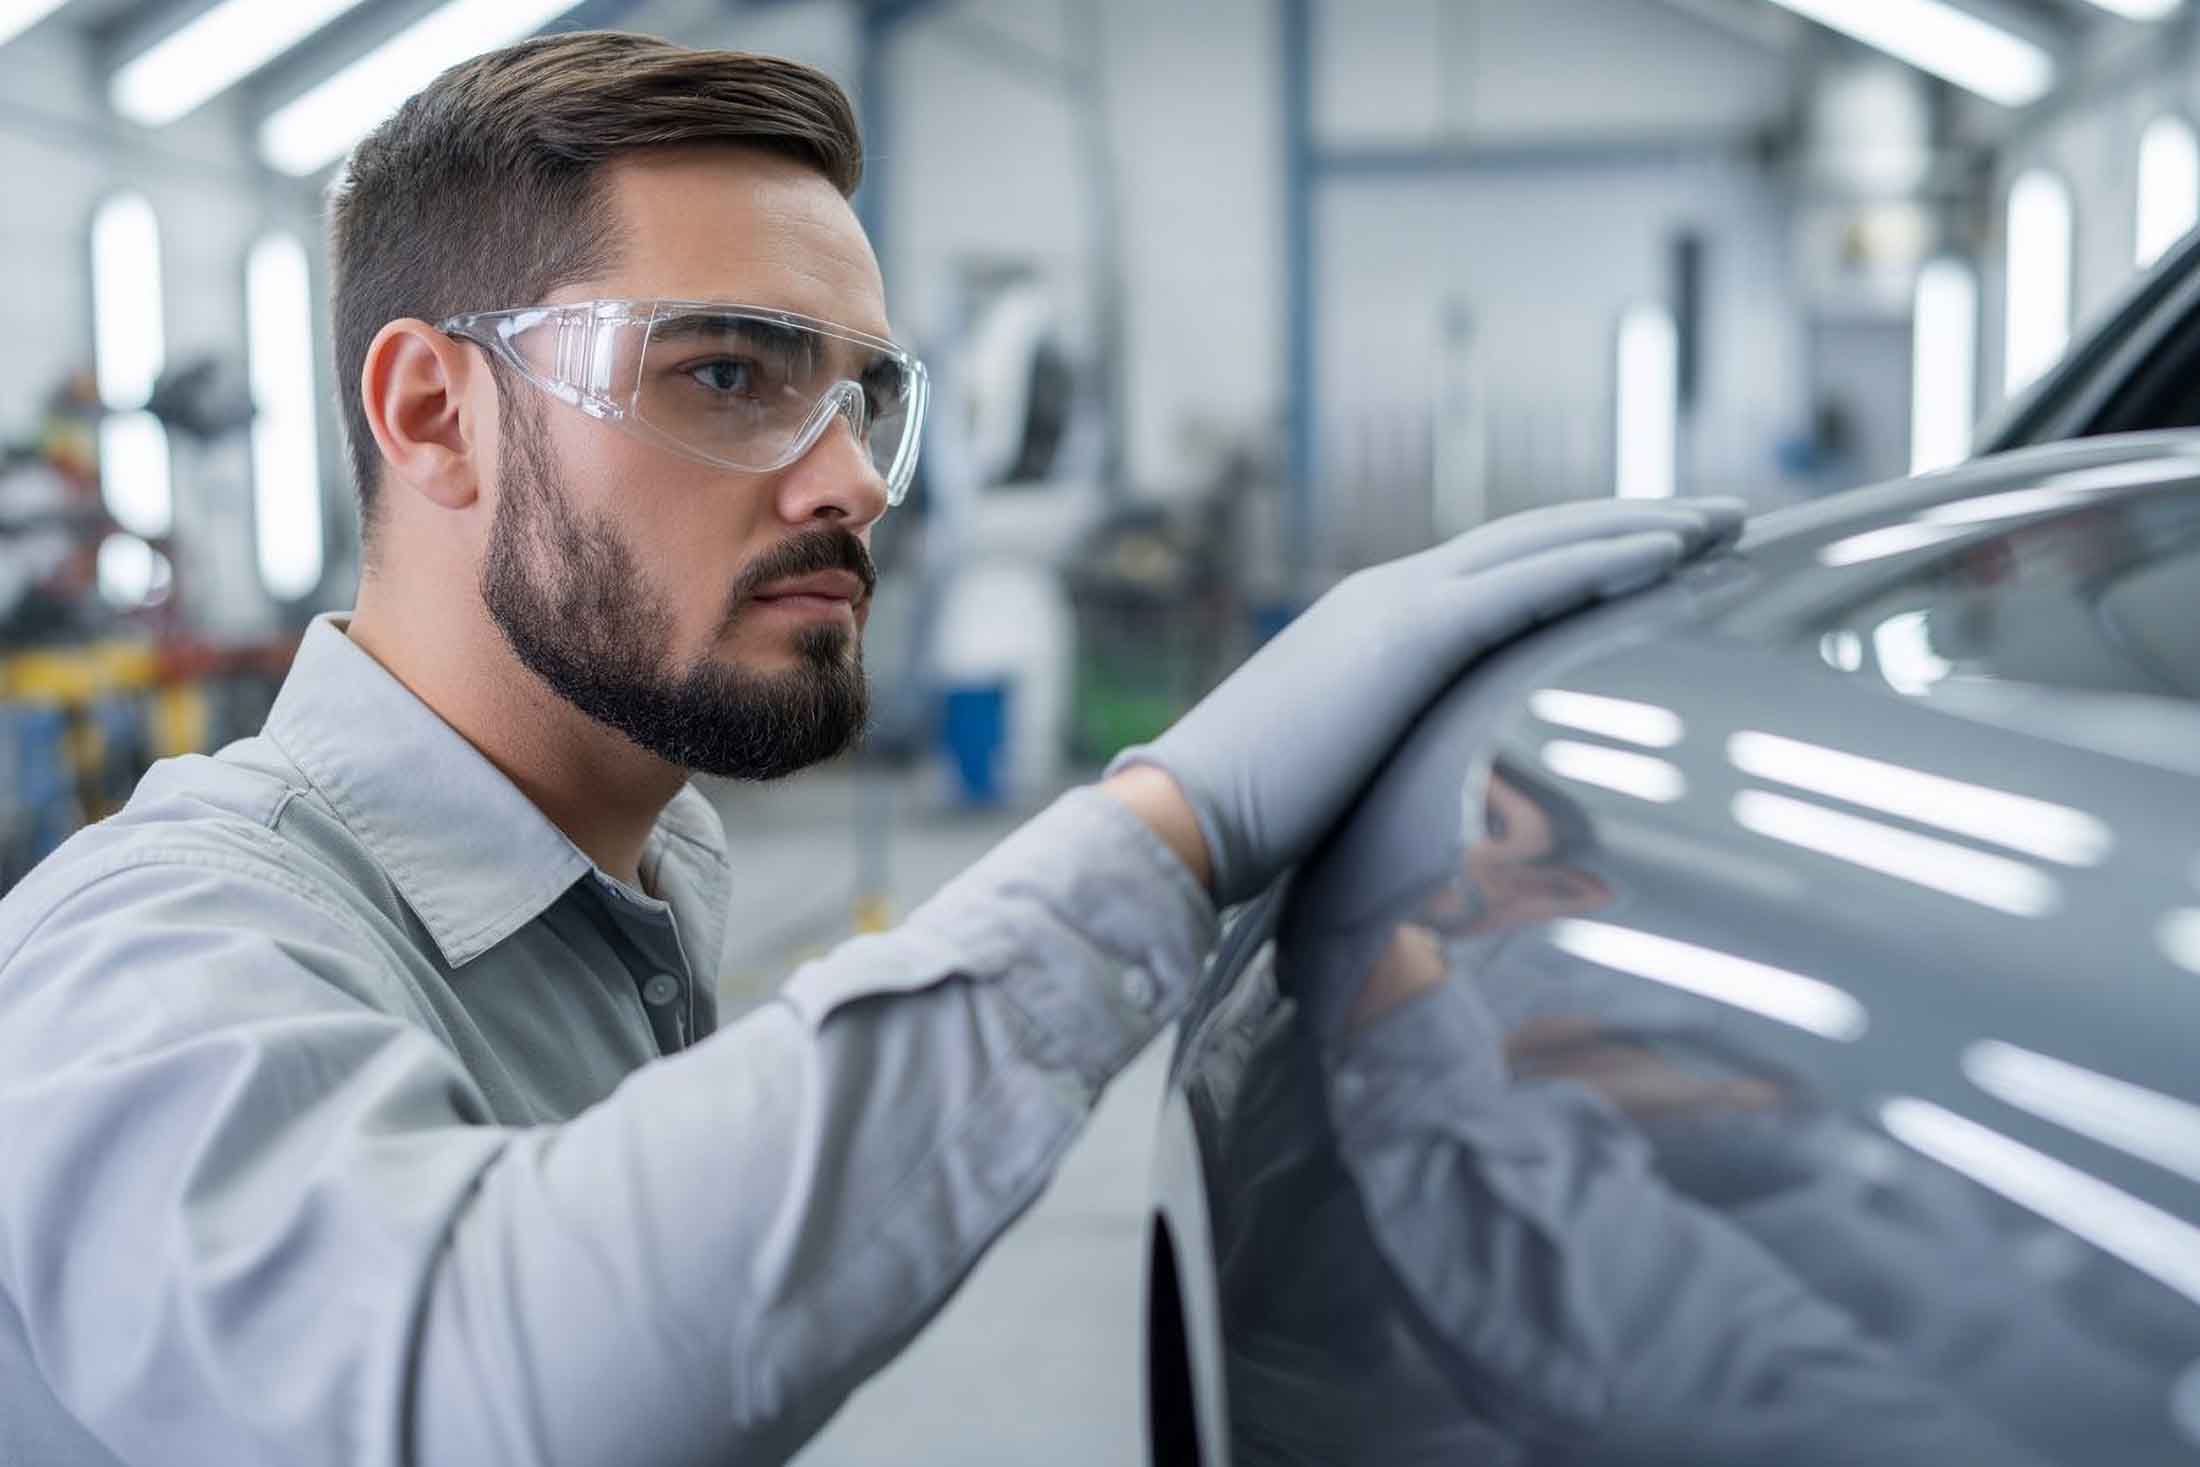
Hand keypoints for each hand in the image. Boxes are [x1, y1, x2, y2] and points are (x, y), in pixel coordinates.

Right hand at [1107, 497, 1743, 904]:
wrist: (1183, 821)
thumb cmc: (1253, 823)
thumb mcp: (1347, 770)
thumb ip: (1401, 750)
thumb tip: (1443, 792)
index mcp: (1378, 625)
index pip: (1503, 572)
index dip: (1587, 556)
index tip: (1663, 557)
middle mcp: (1393, 592)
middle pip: (1539, 538)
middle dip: (1636, 522)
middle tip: (1726, 518)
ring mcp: (1399, 604)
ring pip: (1547, 544)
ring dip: (1644, 528)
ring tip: (1729, 524)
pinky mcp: (1409, 633)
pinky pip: (1530, 584)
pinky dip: (1606, 562)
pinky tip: (1673, 557)